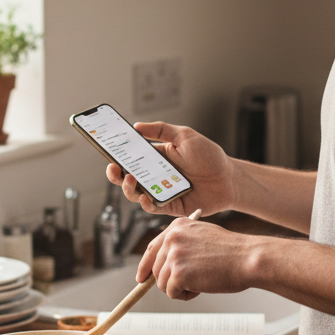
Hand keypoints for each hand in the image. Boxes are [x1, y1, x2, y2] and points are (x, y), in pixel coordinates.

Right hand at [106, 121, 235, 216]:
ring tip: (129, 179)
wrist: (229, 178)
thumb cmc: (209, 156)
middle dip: (115, 174)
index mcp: (155, 158)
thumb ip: (161, 130)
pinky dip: (145, 203)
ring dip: (128, 188)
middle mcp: (155, 176)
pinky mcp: (169, 206)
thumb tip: (137, 126)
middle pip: (127, 177)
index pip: (130, 157)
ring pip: (135, 194)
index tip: (106, 149)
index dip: (116, 155)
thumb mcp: (184, 136)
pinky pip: (152, 207)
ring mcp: (161, 192)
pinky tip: (145, 197)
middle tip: (113, 168)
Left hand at [136, 216, 256, 299]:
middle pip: (156, 270)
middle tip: (195, 279)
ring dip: (180, 288)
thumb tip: (162, 265)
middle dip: (172, 280)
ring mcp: (174, 255)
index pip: (152, 248)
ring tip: (202, 279)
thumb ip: (181, 245)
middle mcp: (172, 237)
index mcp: (177, 226)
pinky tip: (203, 285)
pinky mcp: (178, 273)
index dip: (145, 266)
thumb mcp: (201, 237)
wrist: (248, 258)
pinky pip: (172, 293)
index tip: (141, 278)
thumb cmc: (232, 252)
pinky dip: (186, 295)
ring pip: (162, 284)